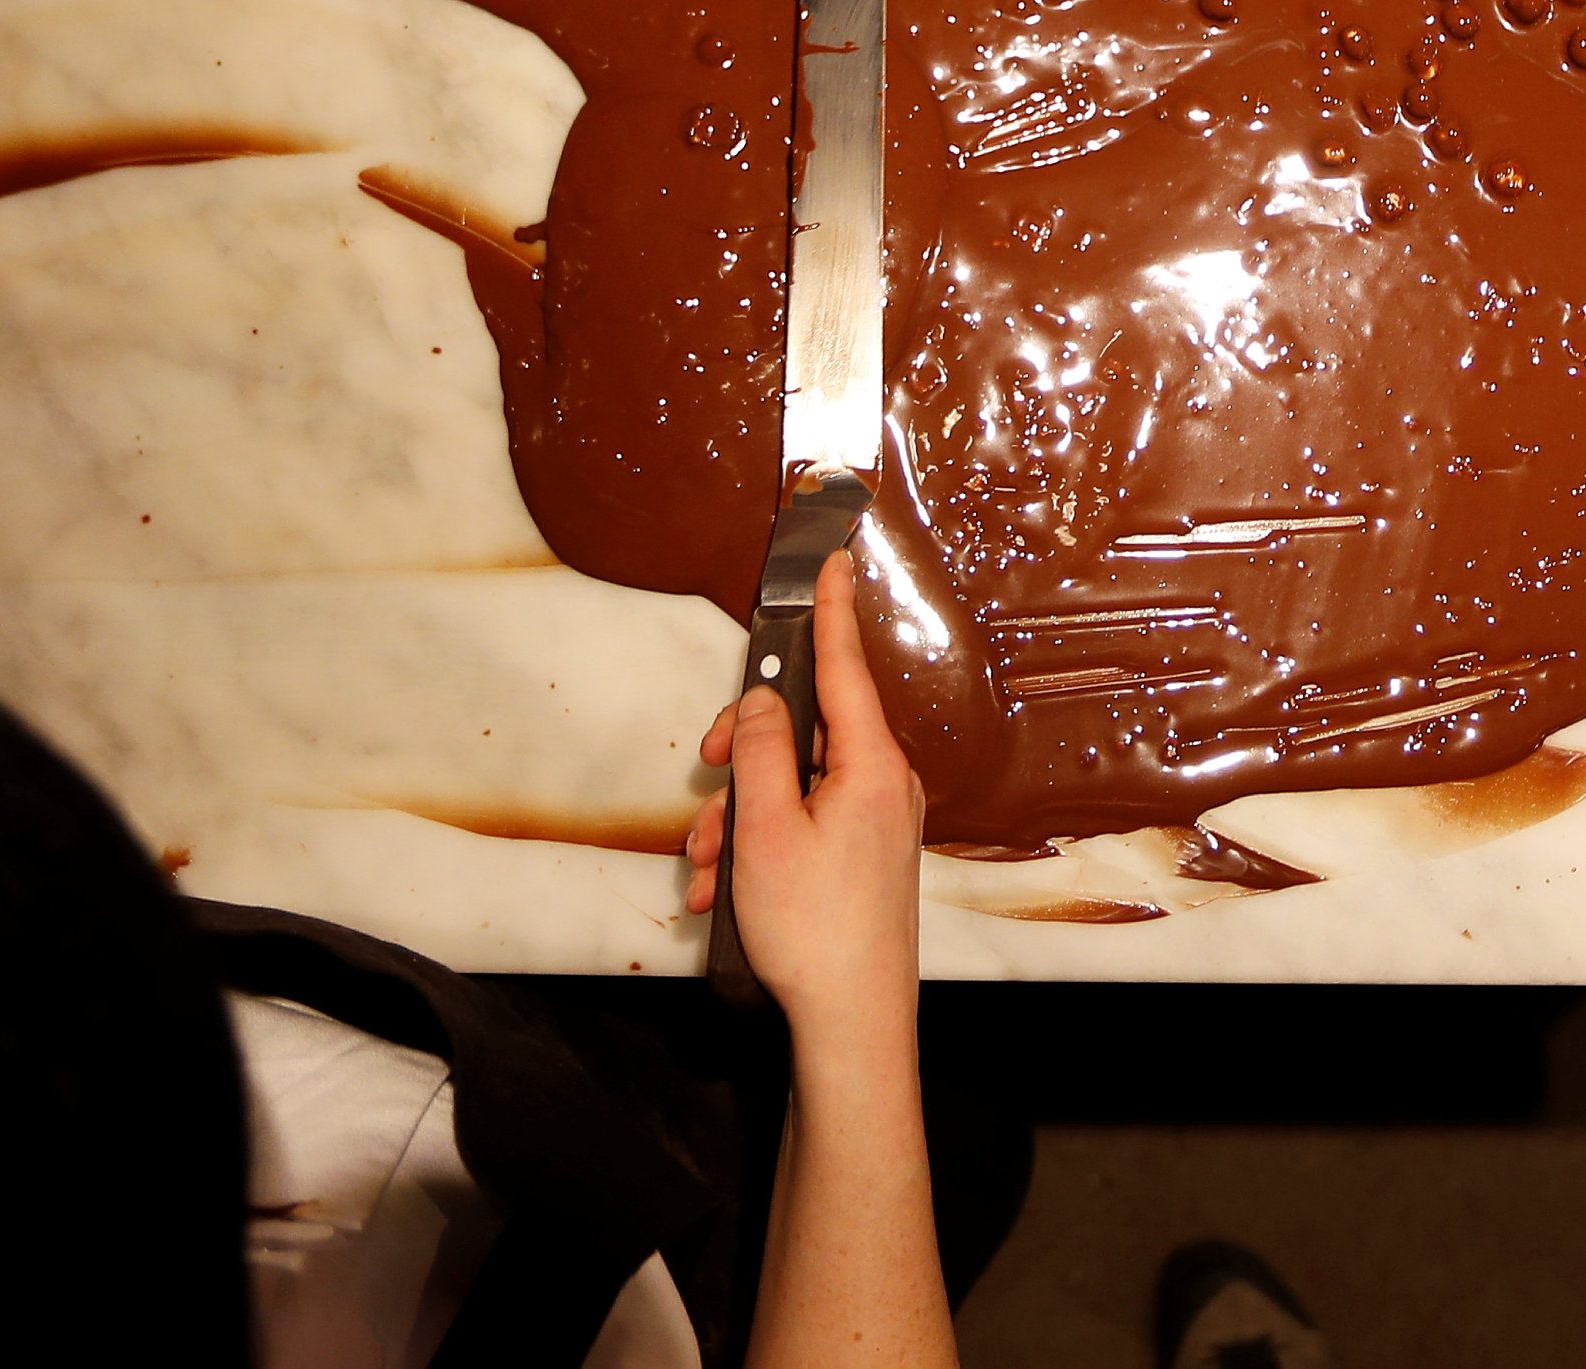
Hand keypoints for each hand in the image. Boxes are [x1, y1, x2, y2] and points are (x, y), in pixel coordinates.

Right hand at [685, 548, 923, 1039]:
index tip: (833, 560)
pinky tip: (720, 888)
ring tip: (704, 864)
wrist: (851, 1025)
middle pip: (802, 730)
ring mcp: (874, 825)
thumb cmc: (813, 929)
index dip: (831, 610)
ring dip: (736, 815)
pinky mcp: (860, 858)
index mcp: (871, 766)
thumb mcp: (765, 829)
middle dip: (742, 753)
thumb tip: (764, 701)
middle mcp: (881, 786)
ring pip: (789, 785)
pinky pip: (799, 825)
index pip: (846, 667)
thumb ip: (759, 751)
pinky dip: (755, 847)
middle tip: (708, 772)